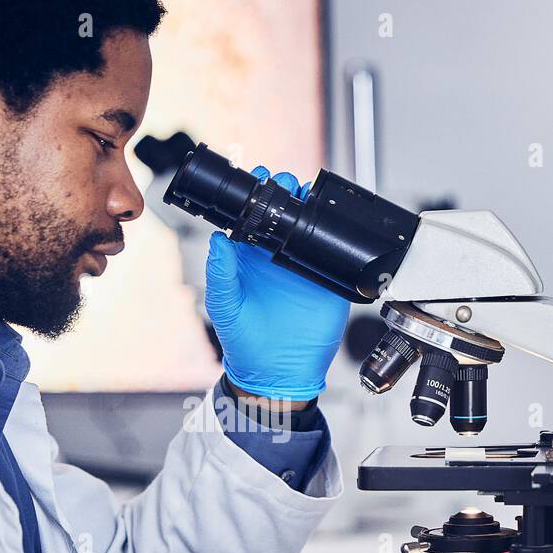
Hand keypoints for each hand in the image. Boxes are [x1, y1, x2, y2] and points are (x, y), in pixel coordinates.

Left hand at [204, 167, 349, 400]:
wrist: (276, 373)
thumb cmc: (243, 342)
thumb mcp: (225, 306)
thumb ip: (221, 273)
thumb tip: (217, 241)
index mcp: (248, 258)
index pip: (252, 216)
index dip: (256, 195)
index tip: (258, 179)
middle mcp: (275, 257)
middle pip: (283, 213)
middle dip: (285, 191)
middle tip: (286, 182)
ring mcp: (302, 266)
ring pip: (309, 226)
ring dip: (310, 207)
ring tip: (307, 194)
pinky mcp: (326, 280)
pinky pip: (333, 252)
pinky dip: (335, 236)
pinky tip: (331, 222)